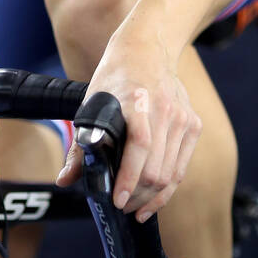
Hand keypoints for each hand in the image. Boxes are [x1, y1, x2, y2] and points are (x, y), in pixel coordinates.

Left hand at [55, 29, 201, 221]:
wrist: (147, 49)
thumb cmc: (115, 78)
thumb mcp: (91, 104)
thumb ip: (79, 146)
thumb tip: (64, 181)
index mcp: (137, 102)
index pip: (139, 147)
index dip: (128, 179)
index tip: (116, 201)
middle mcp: (164, 110)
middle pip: (156, 169)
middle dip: (137, 196)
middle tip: (121, 207)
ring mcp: (182, 118)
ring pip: (171, 174)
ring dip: (152, 198)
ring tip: (135, 208)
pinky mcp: (193, 124)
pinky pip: (181, 167)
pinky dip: (168, 188)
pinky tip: (154, 198)